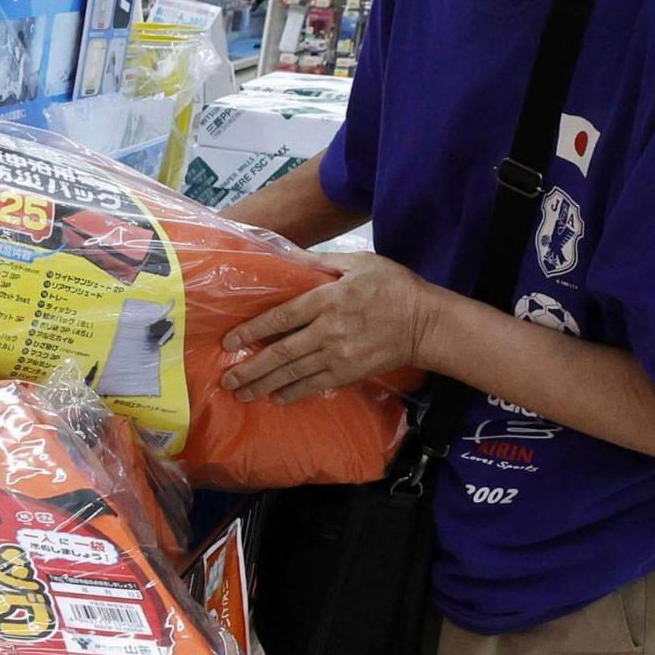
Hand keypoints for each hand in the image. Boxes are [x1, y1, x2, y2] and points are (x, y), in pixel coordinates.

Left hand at [220, 253, 444, 404]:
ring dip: (263, 385)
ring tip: (241, 393)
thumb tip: (287, 256)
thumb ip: (321, 263)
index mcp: (328, 299)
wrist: (426, 323)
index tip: (230, 340)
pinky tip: (274, 398)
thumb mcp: (360, 263)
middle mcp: (329, 330)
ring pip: (293, 373)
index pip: (281, 317)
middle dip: (250, 368)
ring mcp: (338, 355)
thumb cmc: (393, 287)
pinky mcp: (349, 373)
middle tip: (227, 379)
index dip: (252, 330)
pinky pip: (314, 386)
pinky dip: (292, 393)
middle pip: (281, 352)